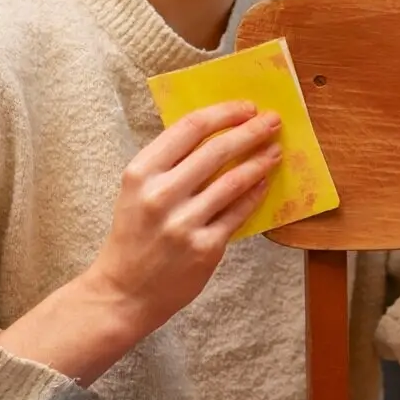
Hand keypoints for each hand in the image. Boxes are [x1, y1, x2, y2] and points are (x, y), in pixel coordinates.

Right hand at [81, 101, 281, 343]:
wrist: (124, 292)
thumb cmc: (132, 237)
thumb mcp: (136, 191)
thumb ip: (168, 164)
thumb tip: (216, 133)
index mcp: (141, 172)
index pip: (190, 128)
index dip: (224, 113)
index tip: (246, 107)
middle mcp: (161, 195)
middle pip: (216, 150)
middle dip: (250, 131)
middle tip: (272, 121)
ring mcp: (184, 223)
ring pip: (233, 182)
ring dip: (259, 161)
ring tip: (275, 151)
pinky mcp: (205, 248)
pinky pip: (238, 214)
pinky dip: (254, 195)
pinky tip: (264, 183)